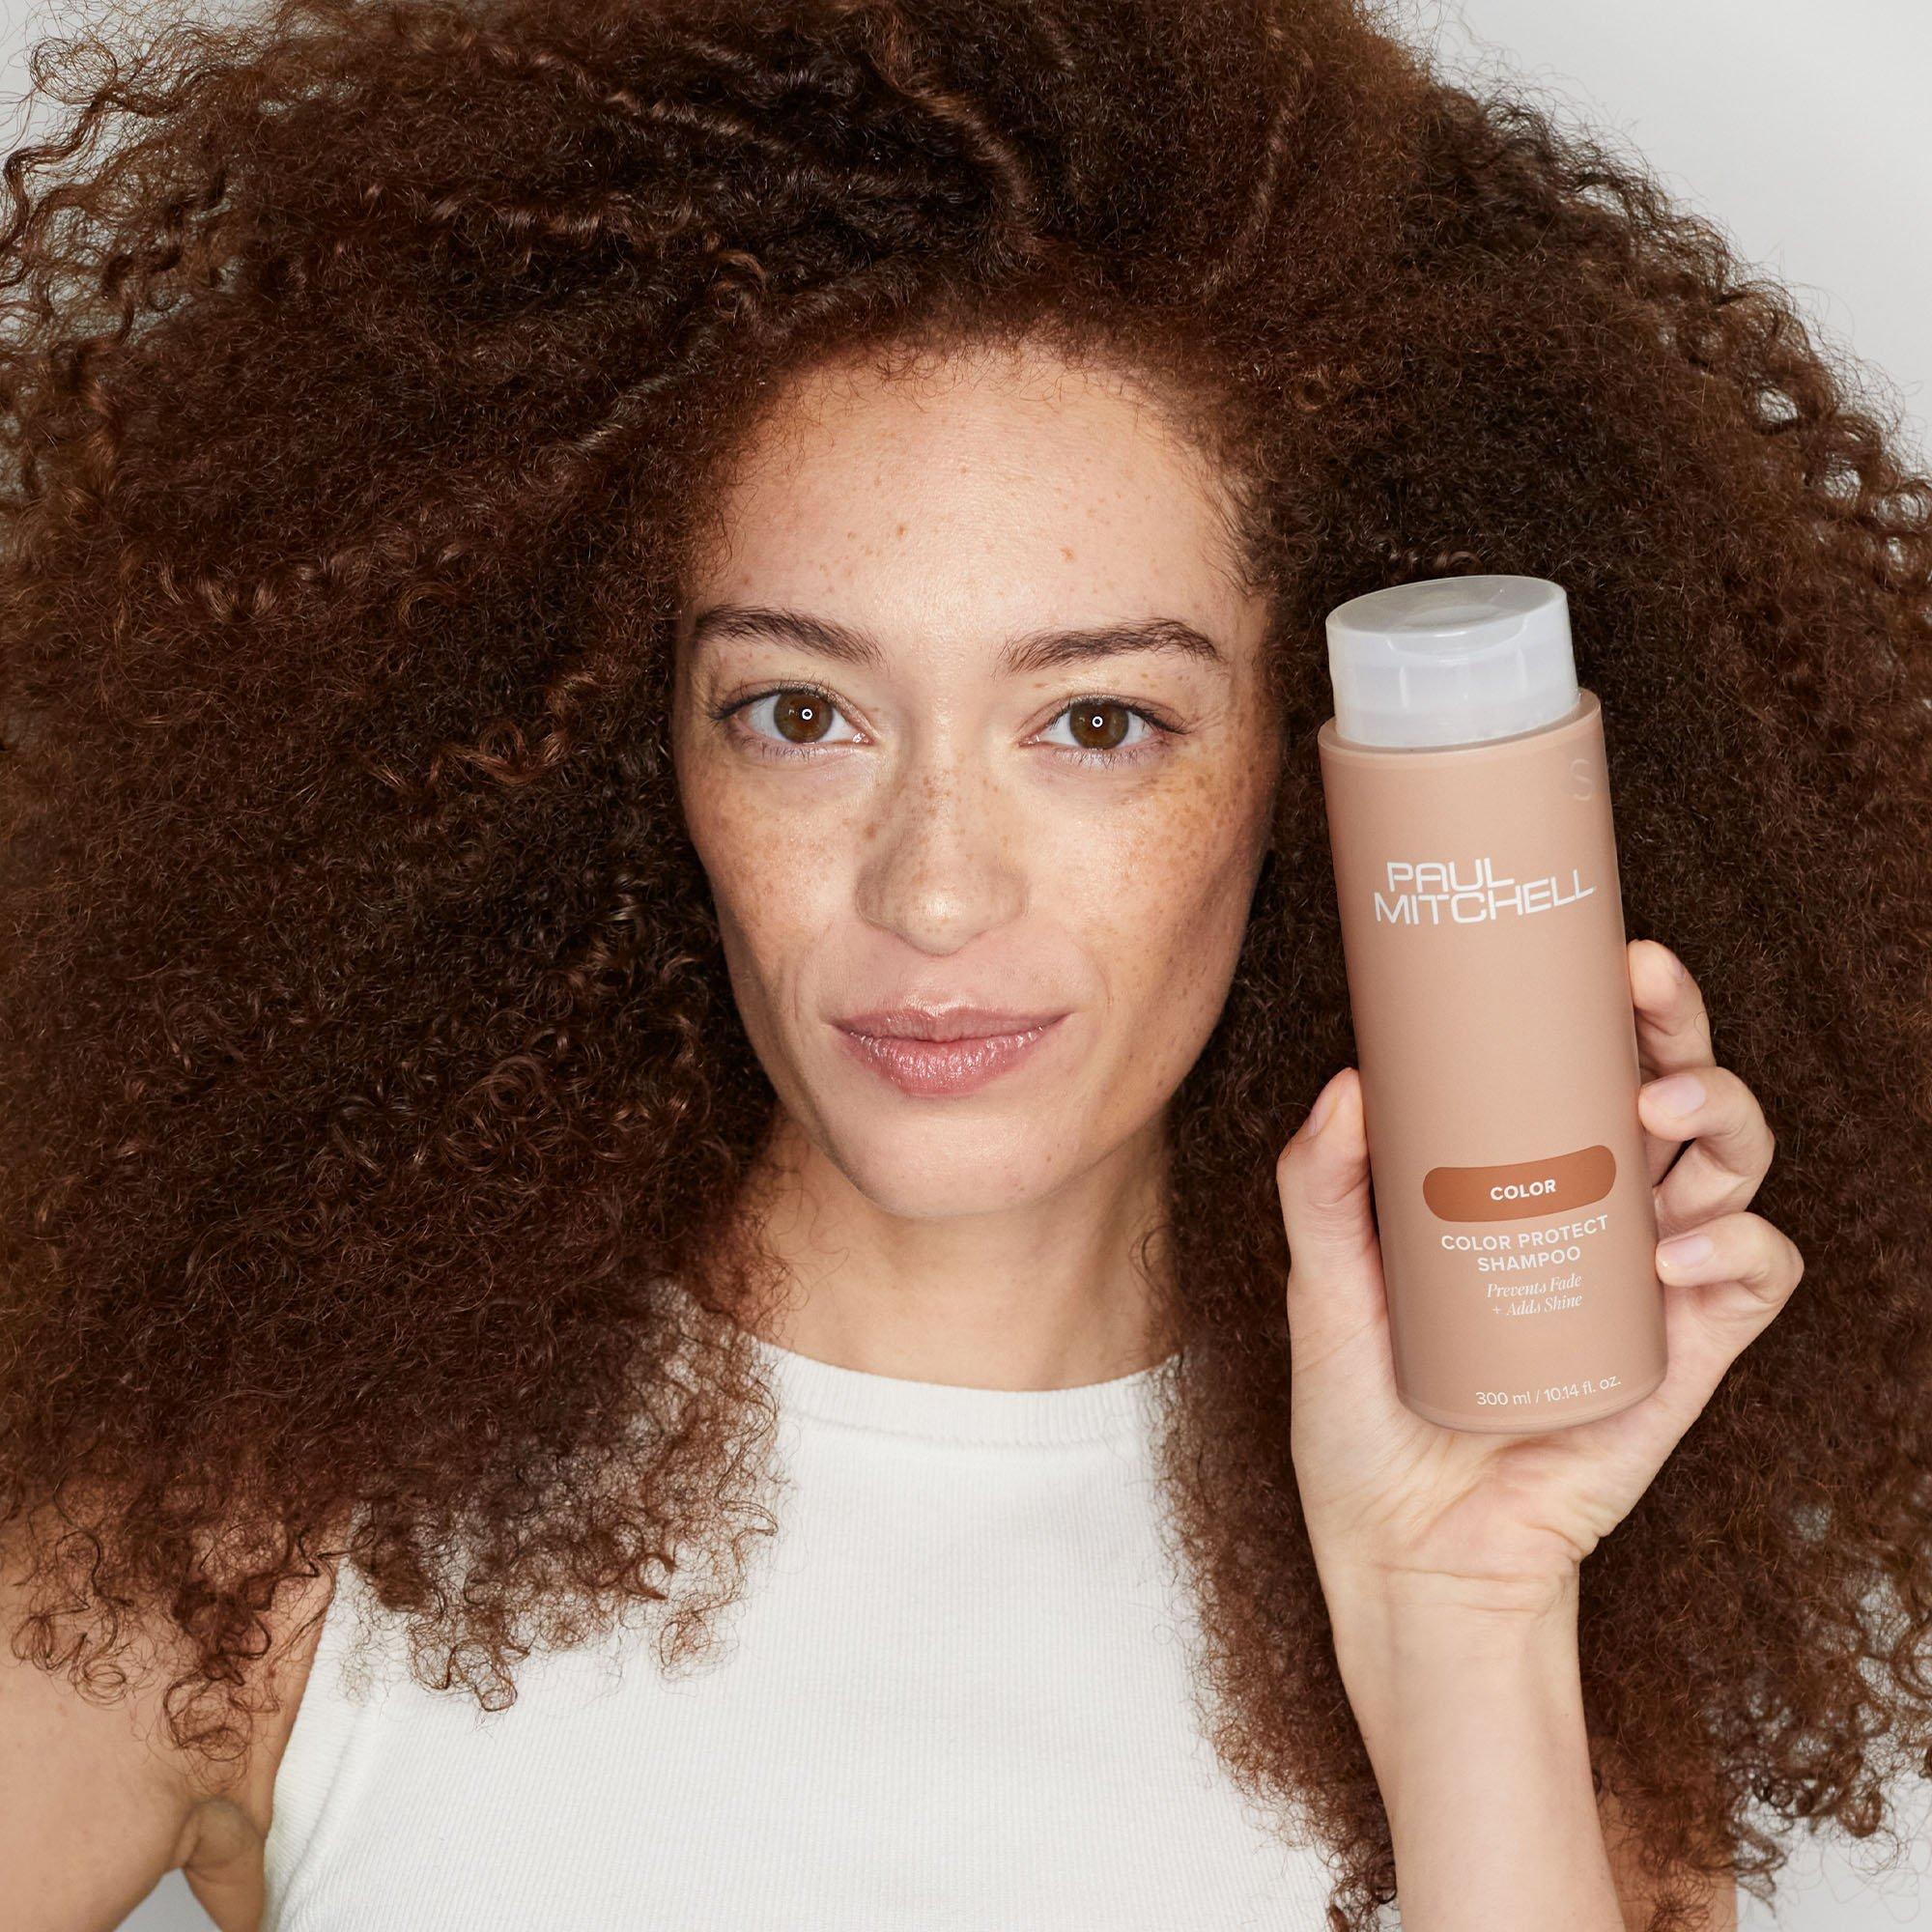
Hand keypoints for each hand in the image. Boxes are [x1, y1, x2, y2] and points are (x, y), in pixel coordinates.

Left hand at [1278, 938, 1803, 1622]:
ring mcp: (1651, 1285)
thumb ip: (1321, 1189)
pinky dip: (1738, 1247)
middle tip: (1643, 987)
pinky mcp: (1686, 1357)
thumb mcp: (1322, 1287)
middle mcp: (1600, 1218)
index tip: (1598, 949)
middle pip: (1676, 1096)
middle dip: (1679, 1026)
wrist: (1406, 1551)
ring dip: (1722, 1117)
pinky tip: (1676, 1253)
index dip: (1609, 1005)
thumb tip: (1350, 1080)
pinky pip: (1755, 1277)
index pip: (1584, 1071)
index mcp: (1525, 1184)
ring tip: (1656, 1114)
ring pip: (1735, 1167)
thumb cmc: (1362, 1415)